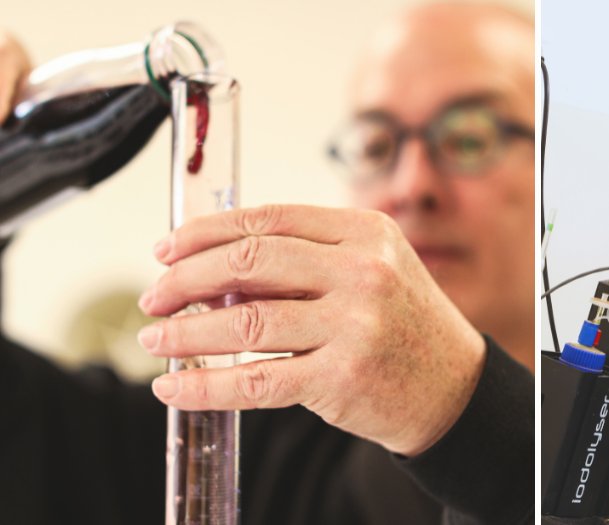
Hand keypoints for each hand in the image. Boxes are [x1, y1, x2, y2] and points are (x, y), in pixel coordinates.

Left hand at [136, 204, 487, 456]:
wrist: (454, 388)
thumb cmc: (403, 325)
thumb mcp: (371, 270)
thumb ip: (306, 261)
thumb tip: (212, 270)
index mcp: (366, 233)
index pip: (269, 220)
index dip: (206, 232)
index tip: (167, 248)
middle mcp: (363, 272)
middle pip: (249, 262)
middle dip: (185, 278)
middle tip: (154, 296)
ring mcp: (354, 325)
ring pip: (244, 322)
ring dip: (186, 333)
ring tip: (155, 342)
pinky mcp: (342, 378)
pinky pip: (255, 381)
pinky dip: (205, 386)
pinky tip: (175, 388)